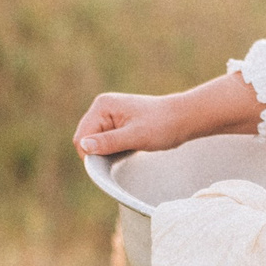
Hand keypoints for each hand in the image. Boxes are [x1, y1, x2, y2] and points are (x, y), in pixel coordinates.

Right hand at [73, 72, 264, 156]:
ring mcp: (108, 117)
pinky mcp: (115, 125)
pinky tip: (129, 149)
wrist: (183, 119)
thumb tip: (84, 146)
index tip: (111, 160)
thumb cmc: (163, 125)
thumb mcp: (135, 136)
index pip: (82, 137)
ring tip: (129, 148)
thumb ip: (109, 142)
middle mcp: (102, 108)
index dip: (91, 153)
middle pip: (85, 140)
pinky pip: (105, 144)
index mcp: (102, 106)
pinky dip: (114, 150)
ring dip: (108, 152)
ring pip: (95, 144)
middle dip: (100, 152)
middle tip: (124, 154)